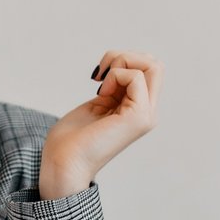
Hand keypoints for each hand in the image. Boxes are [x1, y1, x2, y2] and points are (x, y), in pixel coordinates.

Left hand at [39, 50, 161, 199]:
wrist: (62, 163)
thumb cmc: (70, 139)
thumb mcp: (98, 103)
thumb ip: (114, 88)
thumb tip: (122, 65)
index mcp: (137, 110)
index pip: (148, 70)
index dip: (123, 62)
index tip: (98, 77)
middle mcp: (147, 113)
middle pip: (156, 65)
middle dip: (125, 57)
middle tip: (100, 74)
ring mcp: (145, 115)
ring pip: (153, 66)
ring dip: (121, 62)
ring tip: (101, 81)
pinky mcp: (138, 117)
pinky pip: (136, 77)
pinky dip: (115, 75)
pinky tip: (100, 92)